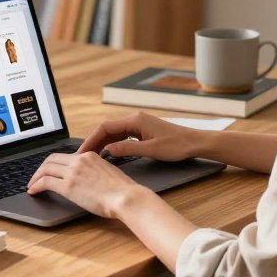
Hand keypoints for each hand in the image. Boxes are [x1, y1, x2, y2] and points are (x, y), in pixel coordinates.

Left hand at [27, 151, 147, 218]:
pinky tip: (33, 191)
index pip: (65, 155)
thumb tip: (86, 180)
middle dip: (41, 168)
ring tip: (32, 185)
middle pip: (51, 159)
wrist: (126, 197)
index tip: (49, 170)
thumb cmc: (123, 191)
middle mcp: (79, 160)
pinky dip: (36, 185)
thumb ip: (95, 171)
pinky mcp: (69, 186)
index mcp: (89, 155)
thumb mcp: (108, 172)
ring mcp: (73, 172)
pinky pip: (45, 182)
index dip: (53, 163)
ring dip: (35, 177)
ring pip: (45, 169)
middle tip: (36, 177)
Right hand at [77, 112, 203, 161]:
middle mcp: (135, 119)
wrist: (195, 142)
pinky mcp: (142, 131)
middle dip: (94, 142)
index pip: (105, 127)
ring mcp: (138, 124)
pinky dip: (113, 144)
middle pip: (107, 129)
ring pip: (114, 133)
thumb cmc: (177, 145)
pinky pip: (122, 136)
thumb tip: (107, 150)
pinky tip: (107, 153)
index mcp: (135, 120)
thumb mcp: (151, 149)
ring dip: (102, 143)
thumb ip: (127, 149)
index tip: (83, 152)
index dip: (92, 139)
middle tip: (82, 156)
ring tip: (91, 157)